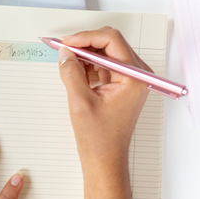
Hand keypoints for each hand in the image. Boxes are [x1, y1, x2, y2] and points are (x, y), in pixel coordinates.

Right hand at [58, 27, 148, 198]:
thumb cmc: (98, 138)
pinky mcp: (119, 85)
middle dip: (84, 44)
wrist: (104, 161)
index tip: (66, 42)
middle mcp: (136, 74)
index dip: (86, 37)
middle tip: (63, 49)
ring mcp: (128, 79)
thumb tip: (65, 52)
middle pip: (109, 43)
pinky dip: (87, 65)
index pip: (111, 40)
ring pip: (104, 53)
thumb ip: (72, 72)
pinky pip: (102, 65)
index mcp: (134, 77)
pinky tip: (73, 72)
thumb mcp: (80, 101)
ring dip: (84, 54)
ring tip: (66, 63)